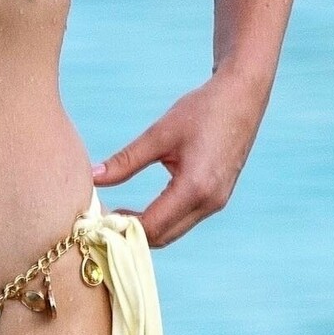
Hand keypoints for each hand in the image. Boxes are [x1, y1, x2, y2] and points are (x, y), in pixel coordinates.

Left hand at [89, 70, 268, 247]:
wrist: (241, 97)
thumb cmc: (201, 111)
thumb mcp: (159, 134)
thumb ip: (125, 161)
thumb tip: (92, 178)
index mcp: (194, 188)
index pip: (152, 226)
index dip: (122, 228)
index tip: (95, 221)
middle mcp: (209, 202)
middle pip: (163, 237)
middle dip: (131, 233)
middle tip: (102, 221)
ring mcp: (216, 202)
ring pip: (174, 231)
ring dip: (146, 228)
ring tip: (116, 214)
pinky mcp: (217, 197)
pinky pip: (185, 220)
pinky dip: (162, 220)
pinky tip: (140, 209)